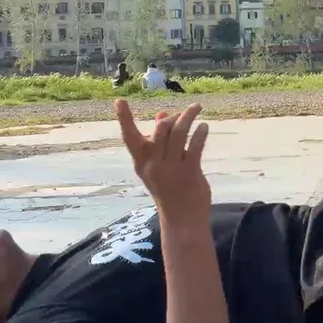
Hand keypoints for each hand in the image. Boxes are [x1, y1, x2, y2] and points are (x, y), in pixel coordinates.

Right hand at [115, 100, 211, 223]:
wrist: (182, 221)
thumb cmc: (169, 190)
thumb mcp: (158, 167)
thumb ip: (159, 141)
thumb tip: (162, 114)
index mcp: (142, 164)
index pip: (129, 137)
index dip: (124, 119)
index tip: (118, 101)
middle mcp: (153, 166)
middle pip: (160, 130)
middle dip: (172, 117)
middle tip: (184, 113)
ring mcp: (171, 170)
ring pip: (178, 134)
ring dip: (188, 117)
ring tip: (197, 107)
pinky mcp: (189, 173)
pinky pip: (195, 147)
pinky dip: (200, 133)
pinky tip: (204, 127)